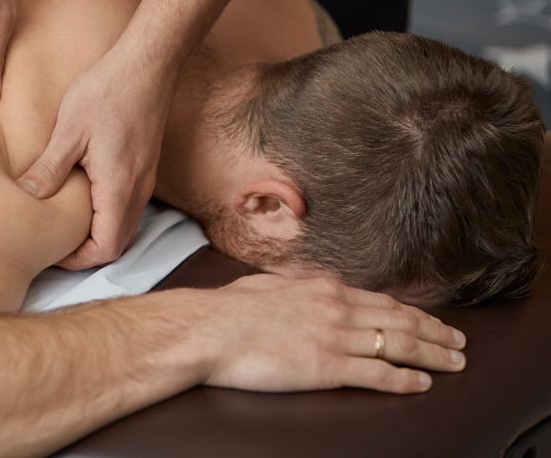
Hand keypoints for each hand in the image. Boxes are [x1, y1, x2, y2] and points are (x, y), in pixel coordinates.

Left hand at [16, 49, 176, 269]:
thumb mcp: (70, 129)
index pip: (106, 248)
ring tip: (65, 222)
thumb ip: (49, 168)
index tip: (53, 250)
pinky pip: (128, 206)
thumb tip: (26, 196)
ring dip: (98, 233)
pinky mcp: (145, 166)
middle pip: (118, 244)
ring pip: (125, 226)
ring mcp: (145, 179)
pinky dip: (107, 214)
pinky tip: (83, 196)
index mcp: (118, 187)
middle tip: (55, 242)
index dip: (79, 260)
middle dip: (87, 252)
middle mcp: (138, 190)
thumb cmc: (109, 91)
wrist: (147, 63)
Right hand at [196, 275, 466, 393]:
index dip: (412, 312)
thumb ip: (293, 285)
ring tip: (454, 363)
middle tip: (458, 343)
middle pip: (399, 321)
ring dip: (432, 355)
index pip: (380, 301)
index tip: (429, 321)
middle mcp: (336, 309)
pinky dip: (405, 379)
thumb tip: (300, 284)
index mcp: (323, 289)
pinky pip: (377, 374)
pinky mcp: (326, 367)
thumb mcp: (266, 284)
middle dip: (435, 332)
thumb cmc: (228, 309)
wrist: (209, 329)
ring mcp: (334, 337)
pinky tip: (422, 384)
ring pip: (398, 345)